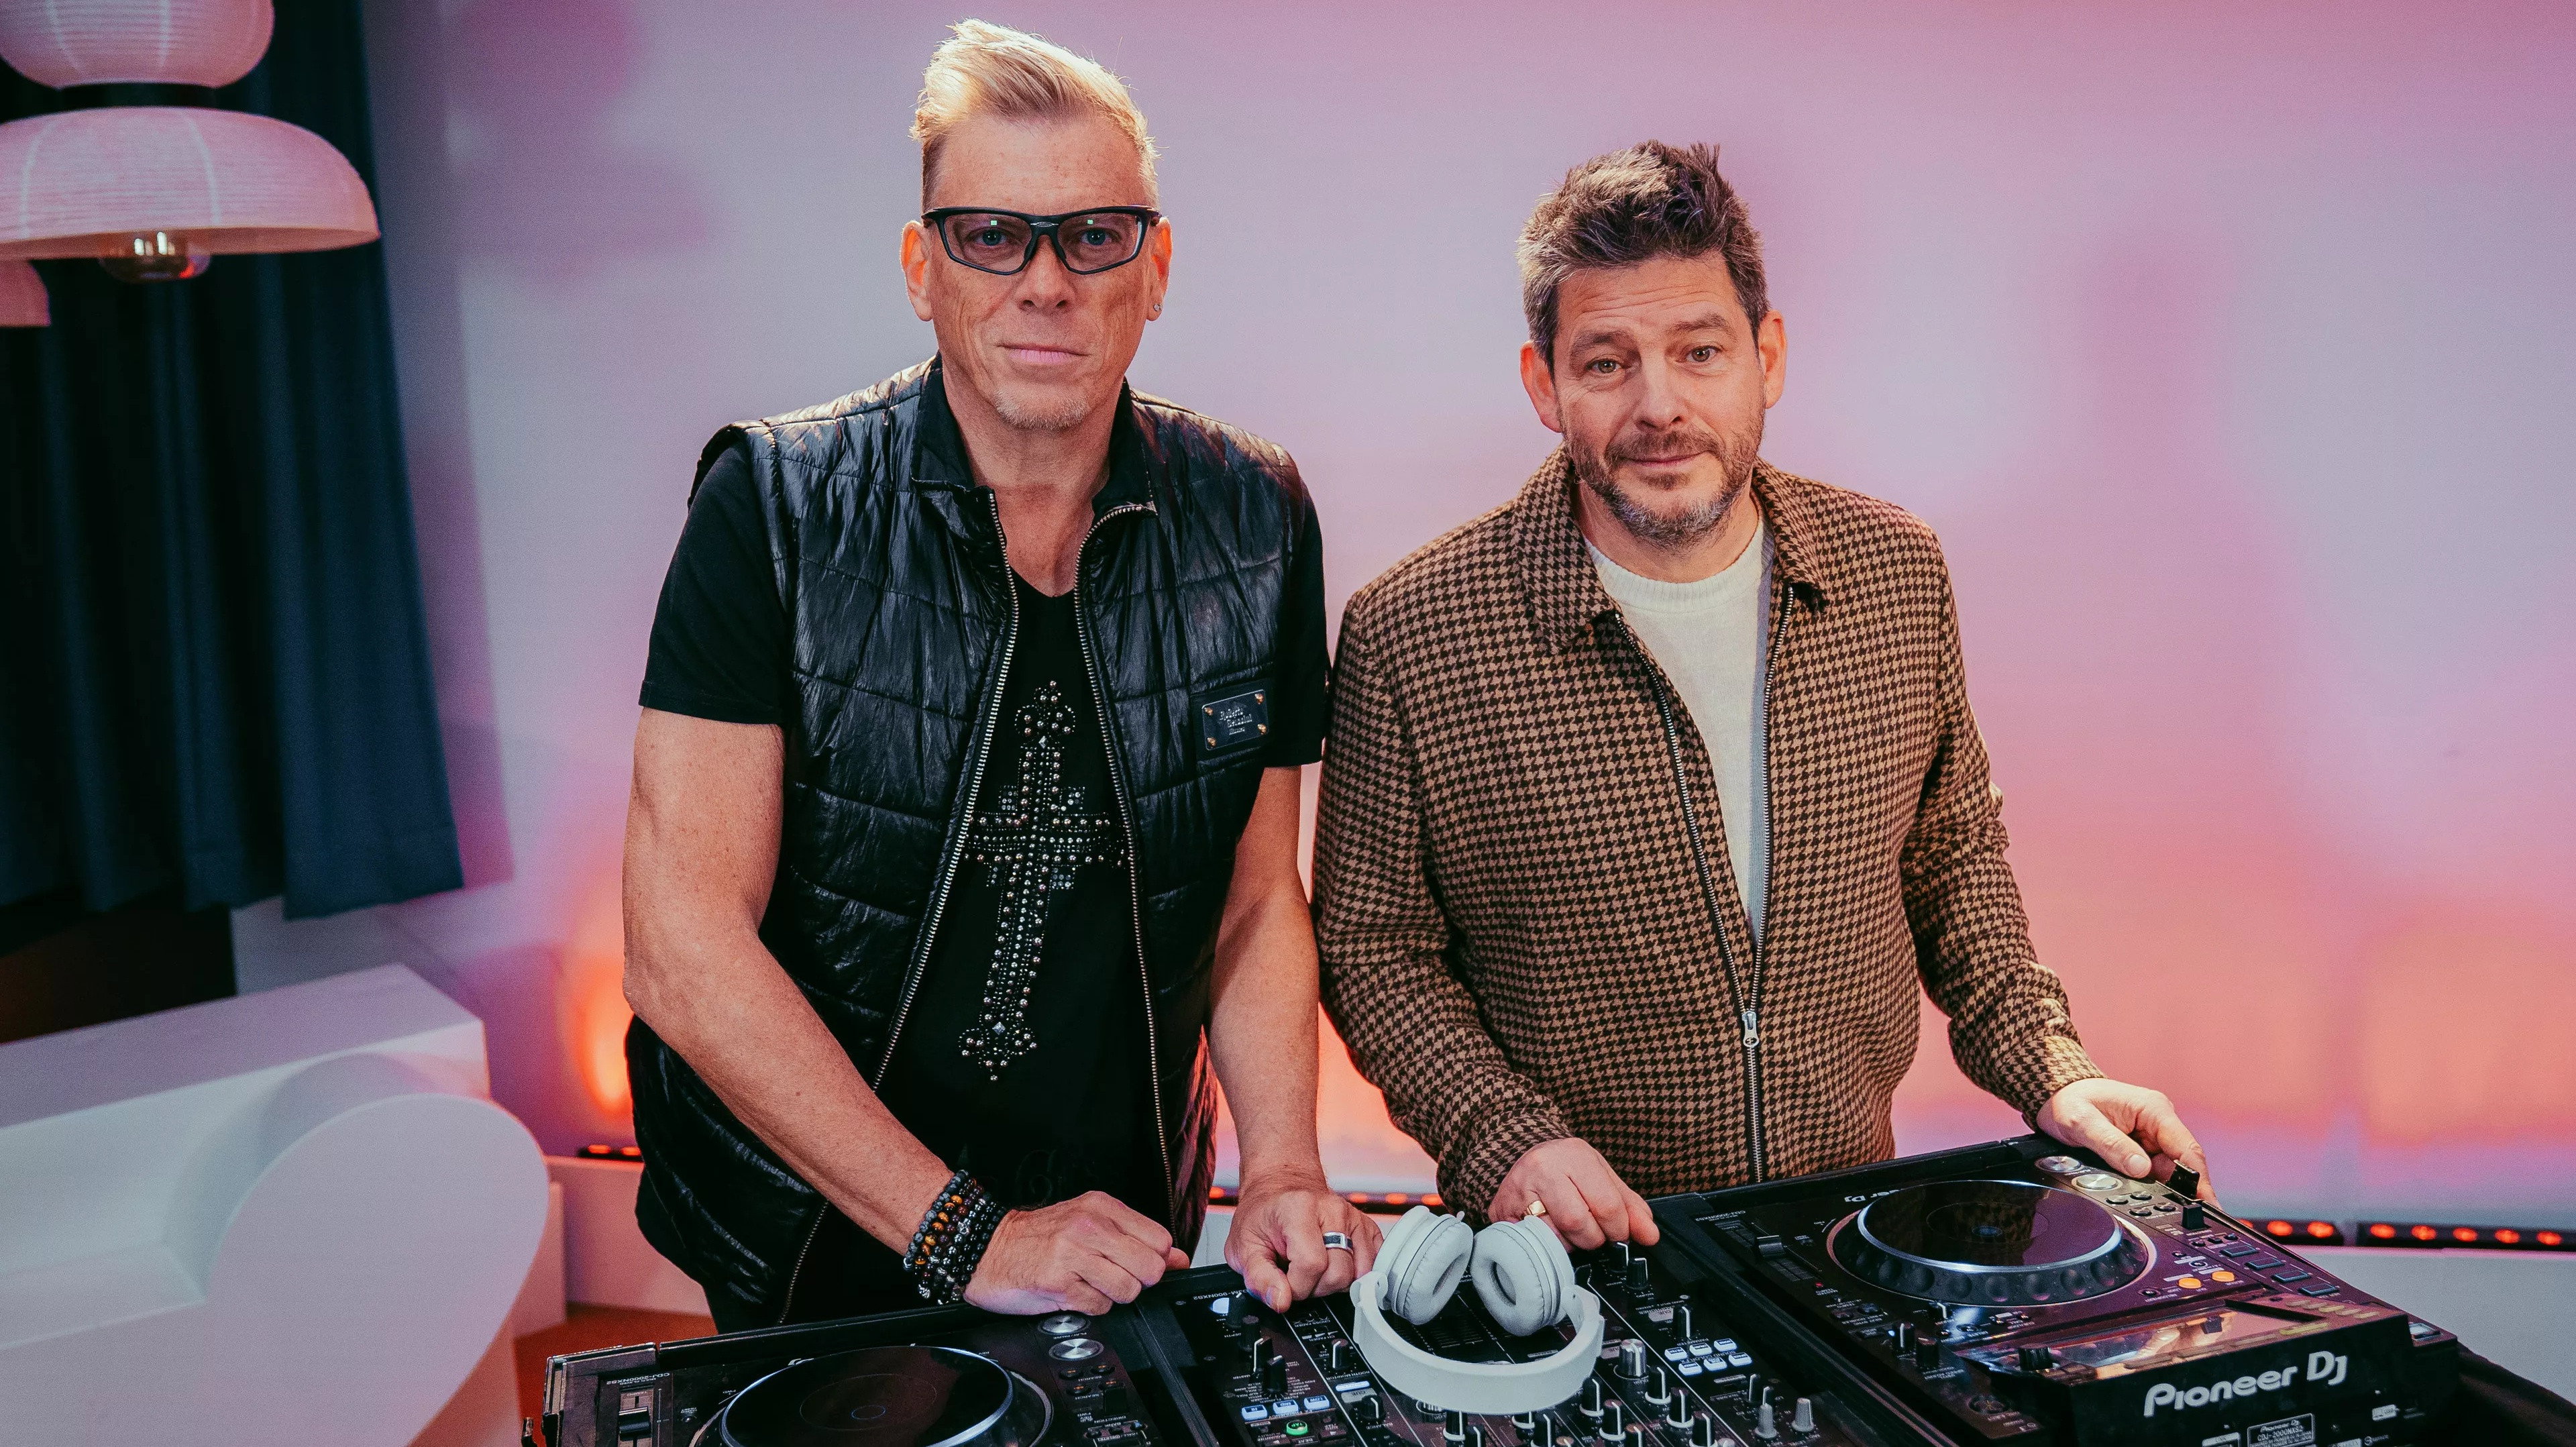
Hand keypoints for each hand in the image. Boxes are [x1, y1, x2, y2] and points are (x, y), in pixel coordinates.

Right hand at [964, 1191, 1191, 1315]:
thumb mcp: (1089, 1223)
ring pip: (1128, 1290)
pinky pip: (1099, 1306)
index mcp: (1101, 1206)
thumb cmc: (1037, 1238)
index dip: (1153, 1259)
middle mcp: (1089, 1225)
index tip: (1134, 1263)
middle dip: (1136, 1281)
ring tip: (1087, 1282)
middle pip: (1151, 1267)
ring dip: (1111, 1295)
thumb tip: (1179, 1259)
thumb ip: (1135, 1238)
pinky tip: (1070, 1291)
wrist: (984, 1249)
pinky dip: (1089, 1306)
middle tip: (1110, 1275)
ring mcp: (1073, 1253)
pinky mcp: (1058, 1282)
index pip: (1160, 1240)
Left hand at [1228, 1170, 1382, 1309]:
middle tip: (1297, 1272)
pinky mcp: (1368, 1227)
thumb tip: (1280, 1301)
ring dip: (1333, 1281)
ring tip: (1314, 1267)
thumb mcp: (1244, 1246)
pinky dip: (1353, 1275)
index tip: (1284, 1281)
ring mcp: (1354, 1218)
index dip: (1296, 1286)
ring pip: (1357, 1274)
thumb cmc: (1263, 1215)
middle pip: (1338, 1274)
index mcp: (1299, 1209)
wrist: (1281, 1188)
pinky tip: (1332, 1264)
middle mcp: (1332, 1210)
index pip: (1311, 1265)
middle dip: (1315, 1286)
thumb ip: (1259, 1277)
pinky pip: (1372, 1265)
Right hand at [1489, 1138, 1659, 1249]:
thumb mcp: (1602, 1177)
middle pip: (1579, 1222)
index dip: (1619, 1229)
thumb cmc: (1566, 1168)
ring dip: (1570, 1244)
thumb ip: (1629, 1206)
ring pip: (1554, 1236)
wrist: (1521, 1154)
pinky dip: (1548, 1245)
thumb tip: (1649, 1236)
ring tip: (1571, 1232)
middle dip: (1594, 1239)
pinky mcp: (1501, 1210)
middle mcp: (1544, 1167)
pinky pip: (1532, 1241)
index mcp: (1575, 1155)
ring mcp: (1518, 1188)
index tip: (1618, 1234)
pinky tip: (1551, 1233)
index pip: (1607, 1205)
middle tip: (1595, 1236)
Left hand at [2038, 1078, 2216, 1203]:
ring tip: (2154, 1207)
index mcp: (2154, 1110)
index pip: (2187, 1149)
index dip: (2200, 1180)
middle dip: (2182, 1191)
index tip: (2207, 1204)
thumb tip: (2141, 1169)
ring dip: (2163, 1189)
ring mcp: (2151, 1135)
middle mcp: (2159, 1122)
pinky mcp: (2141, 1147)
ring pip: (2167, 1171)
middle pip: (2181, 1164)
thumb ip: (2111, 1145)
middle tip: (2183, 1218)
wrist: (2056, 1095)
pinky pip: (2152, 1171)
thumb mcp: (2083, 1123)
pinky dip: (2150, 1186)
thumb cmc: (2070, 1100)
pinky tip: (2144, 1198)